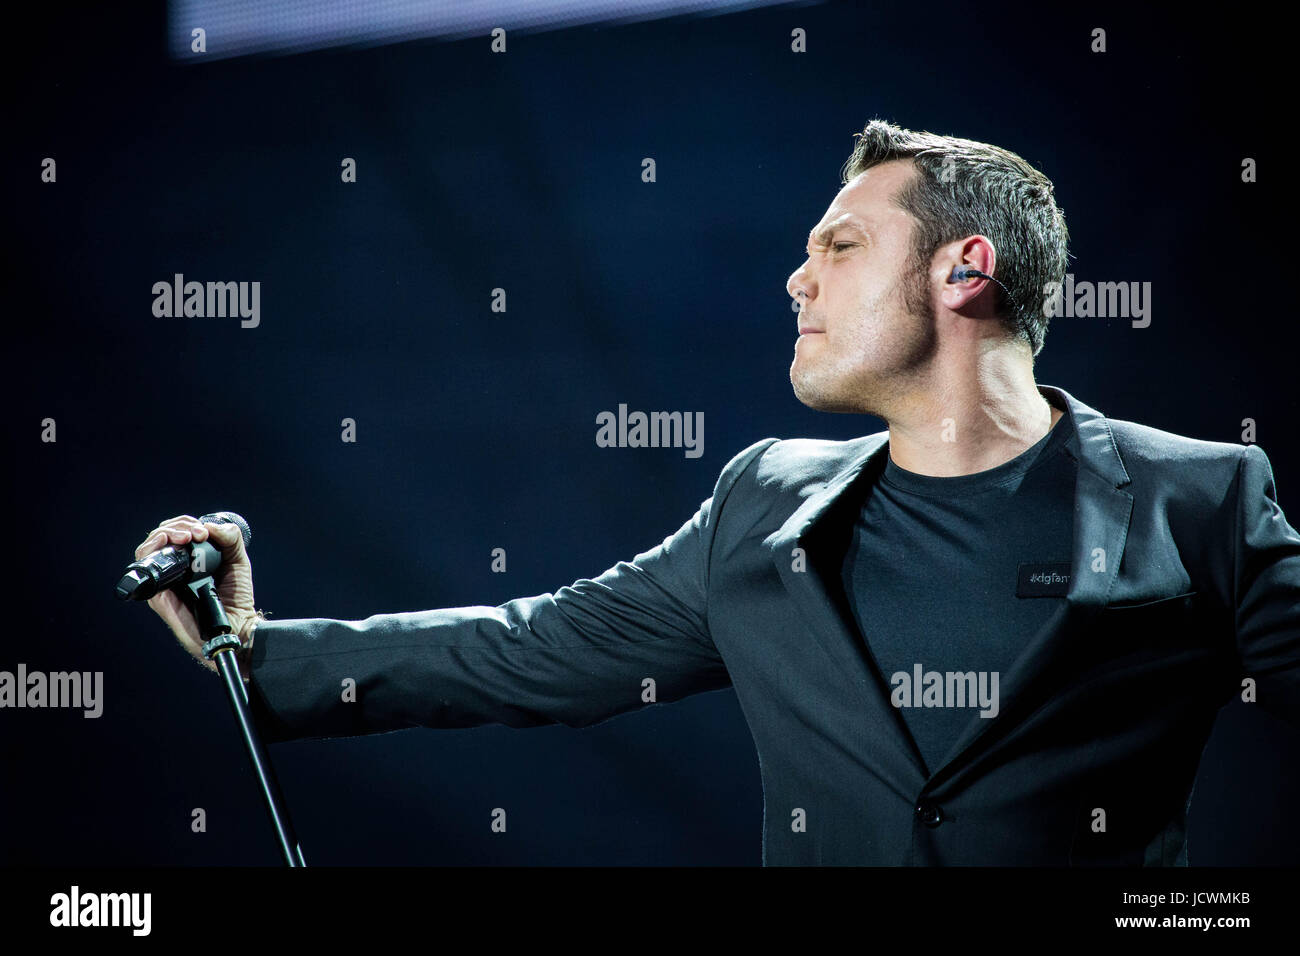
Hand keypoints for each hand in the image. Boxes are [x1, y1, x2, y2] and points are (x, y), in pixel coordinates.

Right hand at [134, 515, 257, 678]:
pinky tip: (170, 547)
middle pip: (159, 537)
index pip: (174, 533)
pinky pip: (147, 574)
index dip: (184, 524)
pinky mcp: (160, 597)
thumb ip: (229, 538)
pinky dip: (153, 554)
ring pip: (147, 550)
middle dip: (177, 527)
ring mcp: (164, 583)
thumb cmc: (236, 596)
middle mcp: (173, 570)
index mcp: (188, 560)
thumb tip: (210, 525)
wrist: (238, 625)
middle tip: (197, 533)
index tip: (203, 529)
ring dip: (165, 535)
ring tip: (187, 537)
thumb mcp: (238, 559)